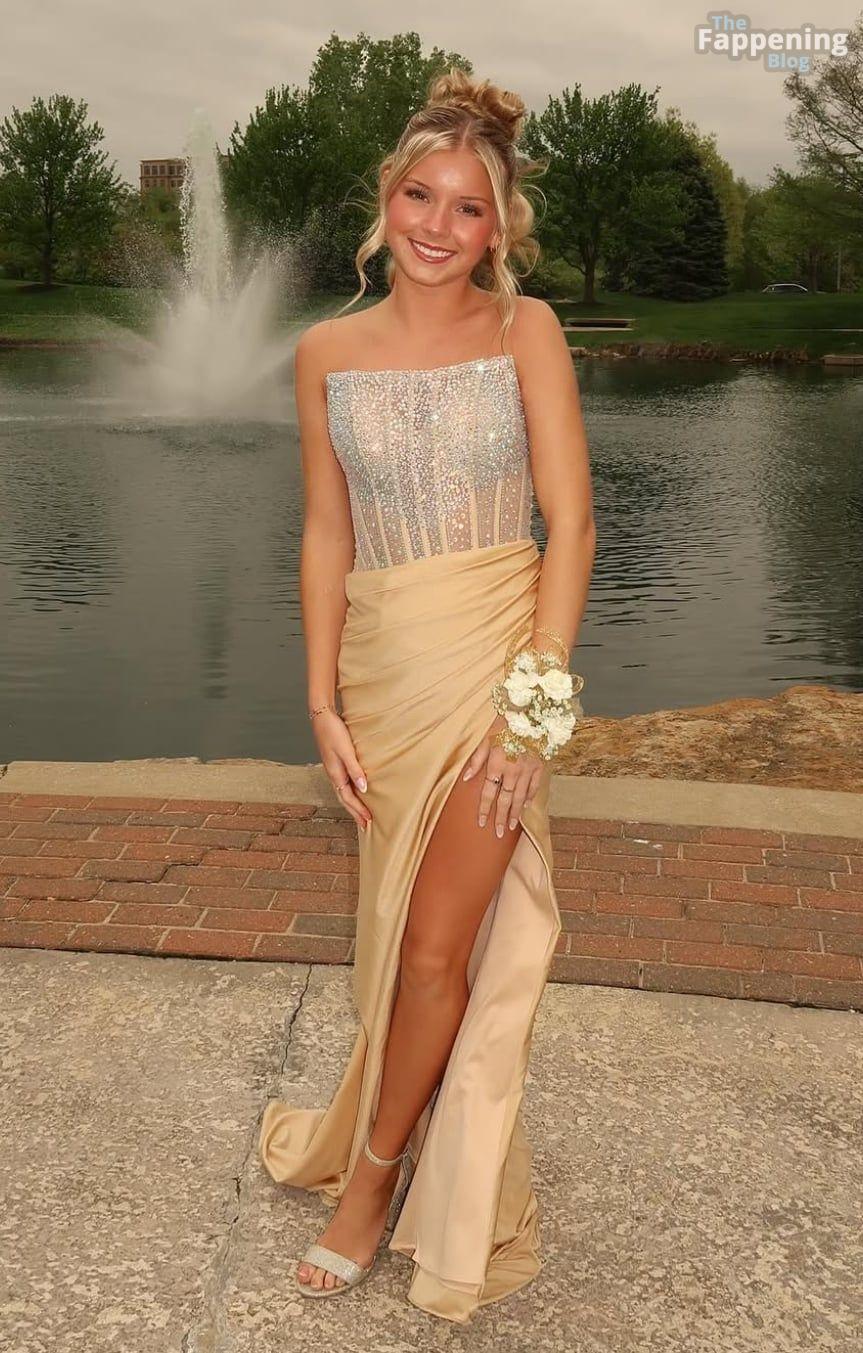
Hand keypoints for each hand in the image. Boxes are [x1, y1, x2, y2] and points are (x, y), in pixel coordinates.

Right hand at [311, 708, 371, 831]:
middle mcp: (333, 774)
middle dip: (354, 812)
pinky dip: (350, 791)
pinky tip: (356, 789)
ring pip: (343, 792)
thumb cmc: (333, 732)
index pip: (348, 798)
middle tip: (365, 825)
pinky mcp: (335, 761)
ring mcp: (333, 768)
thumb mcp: (346, 751)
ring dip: (352, 803)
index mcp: (335, 774)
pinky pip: (343, 782)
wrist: (321, 716)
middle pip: (344, 799)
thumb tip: (364, 789)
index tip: (368, 821)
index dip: (358, 810)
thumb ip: (354, 770)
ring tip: (360, 812)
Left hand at [462, 713, 542, 834]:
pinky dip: (530, 797)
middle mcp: (513, 770)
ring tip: (510, 827)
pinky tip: (525, 807)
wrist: (529, 713)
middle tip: (498, 833)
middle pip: (506, 799)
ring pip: (521, 796)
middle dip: (501, 818)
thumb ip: (475, 759)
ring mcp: (528, 769)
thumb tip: (465, 778)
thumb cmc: (503, 723)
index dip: (484, 808)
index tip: (481, 822)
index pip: (489, 792)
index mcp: (497, 763)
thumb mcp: (484, 737)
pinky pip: (535, 786)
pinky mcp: (539, 765)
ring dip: (515, 813)